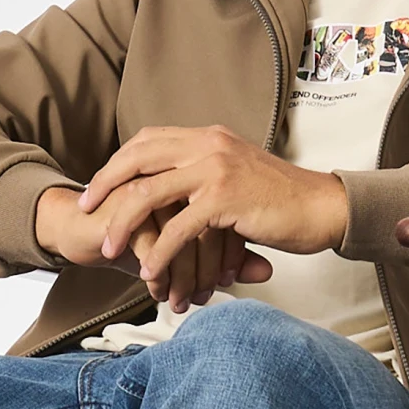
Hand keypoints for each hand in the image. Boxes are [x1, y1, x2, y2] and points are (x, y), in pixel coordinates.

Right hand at [35, 183, 250, 310]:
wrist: (83, 229)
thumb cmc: (138, 237)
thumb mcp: (186, 249)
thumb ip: (227, 254)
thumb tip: (264, 271)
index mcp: (201, 176)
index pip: (231, 218)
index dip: (231, 256)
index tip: (225, 284)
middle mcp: (179, 176)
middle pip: (211, 227)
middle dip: (208, 270)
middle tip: (202, 298)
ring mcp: (153, 186)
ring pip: (183, 236)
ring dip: (183, 275)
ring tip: (180, 301)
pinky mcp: (125, 202)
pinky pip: (151, 242)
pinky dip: (158, 271)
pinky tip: (158, 290)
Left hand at [77, 124, 348, 288]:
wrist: (323, 207)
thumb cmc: (281, 201)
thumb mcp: (236, 177)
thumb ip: (202, 178)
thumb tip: (172, 195)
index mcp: (208, 137)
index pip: (147, 140)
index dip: (117, 163)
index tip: (97, 188)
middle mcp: (208, 145)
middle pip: (137, 159)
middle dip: (104, 186)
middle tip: (84, 210)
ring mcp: (216, 169)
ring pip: (148, 194)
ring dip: (123, 225)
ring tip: (109, 249)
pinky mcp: (225, 198)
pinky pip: (177, 229)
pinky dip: (159, 253)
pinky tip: (149, 271)